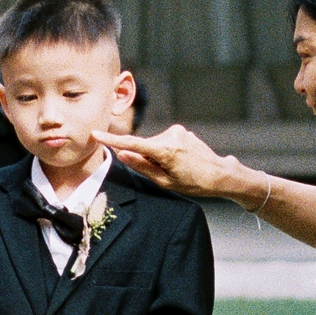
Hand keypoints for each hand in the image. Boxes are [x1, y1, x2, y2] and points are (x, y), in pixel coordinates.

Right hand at [102, 122, 233, 196]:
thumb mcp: (165, 181)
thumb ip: (142, 166)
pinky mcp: (181, 131)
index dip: (112, 140)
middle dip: (146, 158)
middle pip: (145, 146)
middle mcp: (170, 136)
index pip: (133, 144)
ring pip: (154, 144)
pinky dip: (165, 151)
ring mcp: (177, 132)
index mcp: (165, 150)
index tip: (96, 134)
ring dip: (157, 155)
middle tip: (163, 173)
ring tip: (176, 168)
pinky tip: (181, 161)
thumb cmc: (193, 183)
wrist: (219, 174)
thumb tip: (123, 153)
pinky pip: (164, 142)